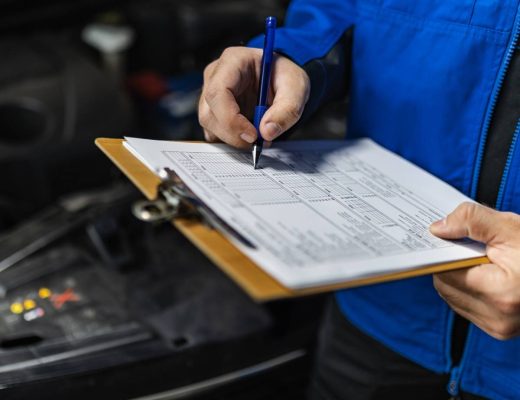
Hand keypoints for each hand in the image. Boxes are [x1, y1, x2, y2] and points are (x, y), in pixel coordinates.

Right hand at [198, 47, 309, 148]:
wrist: (281, 80)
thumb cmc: (284, 77)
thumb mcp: (296, 87)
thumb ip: (287, 109)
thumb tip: (267, 132)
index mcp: (233, 61)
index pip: (217, 93)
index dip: (231, 119)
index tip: (252, 135)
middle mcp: (215, 77)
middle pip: (209, 114)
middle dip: (233, 134)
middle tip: (259, 141)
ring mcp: (210, 95)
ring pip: (209, 126)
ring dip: (233, 138)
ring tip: (258, 135)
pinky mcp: (213, 112)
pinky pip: (213, 132)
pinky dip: (230, 139)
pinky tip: (248, 134)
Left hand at [430, 202, 519, 339]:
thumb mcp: (512, 228)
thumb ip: (471, 221)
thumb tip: (437, 229)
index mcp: (501, 294)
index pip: (445, 271)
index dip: (444, 251)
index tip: (447, 236)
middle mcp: (498, 319)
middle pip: (444, 285)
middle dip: (452, 263)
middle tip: (470, 246)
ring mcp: (499, 328)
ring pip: (452, 296)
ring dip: (459, 276)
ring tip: (483, 260)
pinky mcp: (499, 330)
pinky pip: (466, 306)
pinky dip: (469, 288)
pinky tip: (487, 274)